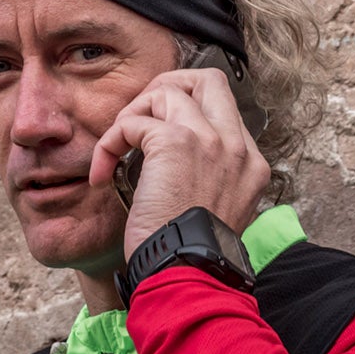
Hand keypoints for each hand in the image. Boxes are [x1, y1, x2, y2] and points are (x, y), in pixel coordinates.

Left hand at [90, 67, 270, 258]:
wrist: (189, 273)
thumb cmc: (193, 255)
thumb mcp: (217, 213)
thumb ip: (210, 180)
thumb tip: (177, 166)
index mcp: (251, 164)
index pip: (223, 112)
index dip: (187, 114)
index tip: (158, 138)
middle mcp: (237, 146)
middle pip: (209, 80)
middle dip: (169, 86)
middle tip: (141, 118)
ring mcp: (209, 140)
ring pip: (167, 91)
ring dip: (133, 114)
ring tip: (117, 149)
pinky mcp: (174, 142)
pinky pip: (133, 121)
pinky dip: (110, 142)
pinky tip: (102, 172)